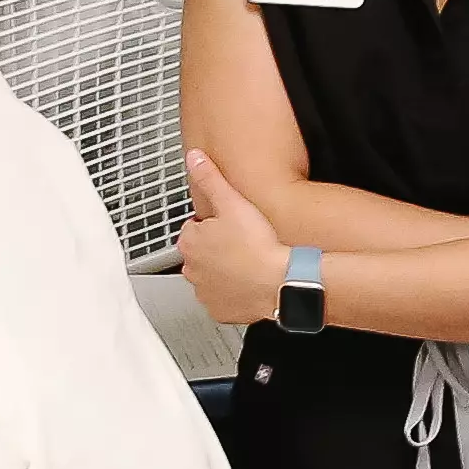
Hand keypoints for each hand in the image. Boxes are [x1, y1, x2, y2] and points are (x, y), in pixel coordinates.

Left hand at [176, 150, 292, 329]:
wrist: (278, 282)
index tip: (232, 227)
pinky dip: (234, 293)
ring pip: (212, 277)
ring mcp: (205, 292)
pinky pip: (224, 300)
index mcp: (190, 242)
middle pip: (202, 254)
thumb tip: (194, 158)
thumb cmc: (258, 246)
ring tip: (248, 263)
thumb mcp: (232, 202)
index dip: (215, 225)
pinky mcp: (220, 310)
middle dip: (218, 249)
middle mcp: (192, 269)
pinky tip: (249, 282)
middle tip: (243, 244)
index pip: (195, 228)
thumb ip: (210, 178)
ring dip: (225, 272)